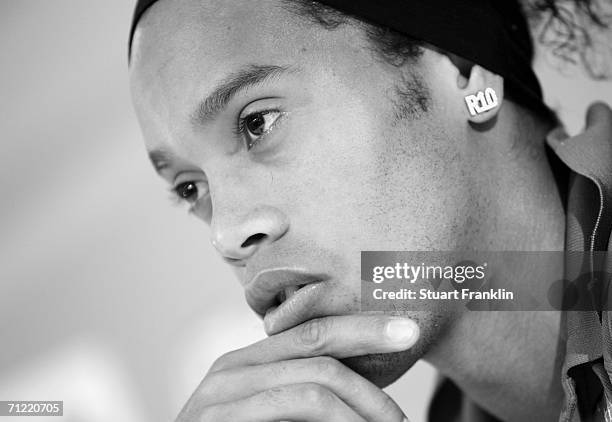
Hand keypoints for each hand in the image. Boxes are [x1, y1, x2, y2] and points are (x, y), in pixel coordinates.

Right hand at [176, 314, 418, 420]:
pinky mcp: (220, 417)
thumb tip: (357, 399)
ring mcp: (223, 391)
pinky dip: (340, 421)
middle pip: (317, 341)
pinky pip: (296, 403)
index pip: (310, 329)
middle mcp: (233, 367)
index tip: (405, 330)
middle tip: (412, 361)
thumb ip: (298, 397)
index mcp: (247, 361)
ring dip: (364, 404)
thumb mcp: (269, 416)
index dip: (360, 326)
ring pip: (315, 379)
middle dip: (371, 348)